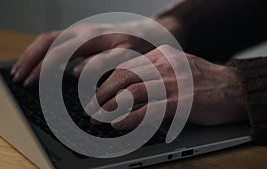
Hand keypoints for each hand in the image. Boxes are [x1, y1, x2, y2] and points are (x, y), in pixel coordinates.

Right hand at [11, 17, 179, 86]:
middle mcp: (82, 32)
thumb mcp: (127, 55)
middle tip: (19, 80)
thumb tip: (76, 72)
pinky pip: (55, 42)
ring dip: (32, 55)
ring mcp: (80, 33)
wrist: (150, 31)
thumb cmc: (140, 44)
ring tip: (21, 72)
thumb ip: (103, 63)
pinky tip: (38, 63)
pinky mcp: (81, 37)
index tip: (31, 83)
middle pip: (47, 43)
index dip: (43, 68)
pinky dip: (42, 53)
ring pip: (48, 40)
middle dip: (31, 61)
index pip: (58, 52)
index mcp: (91, 37)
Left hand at [86, 45, 247, 129]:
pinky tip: (119, 124)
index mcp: (161, 56)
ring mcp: (173, 82)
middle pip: (124, 77)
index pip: (126, 67)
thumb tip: (128, 88)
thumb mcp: (176, 67)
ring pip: (132, 91)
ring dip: (111, 107)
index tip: (97, 96)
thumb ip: (154, 73)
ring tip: (98, 119)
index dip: (108, 83)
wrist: (233, 88)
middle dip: (103, 95)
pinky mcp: (182, 101)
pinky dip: (131, 117)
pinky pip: (150, 109)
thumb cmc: (204, 80)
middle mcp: (164, 65)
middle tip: (91, 109)